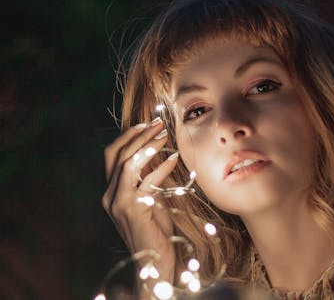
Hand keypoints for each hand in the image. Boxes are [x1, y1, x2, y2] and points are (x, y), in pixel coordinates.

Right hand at [102, 118, 177, 281]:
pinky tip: (173, 159)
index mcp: (112, 191)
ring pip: (127, 163)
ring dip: (147, 145)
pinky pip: (145, 180)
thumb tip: (160, 154)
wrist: (155, 260)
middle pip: (118, 154)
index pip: (112, 155)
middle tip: (158, 123)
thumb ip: (149, 180)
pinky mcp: (132, 209)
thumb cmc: (157, 231)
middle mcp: (110, 195)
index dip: (127, 136)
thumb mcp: (152, 199)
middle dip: (138, 135)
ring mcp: (118, 202)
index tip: (146, 124)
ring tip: (164, 134)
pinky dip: (160, 167)